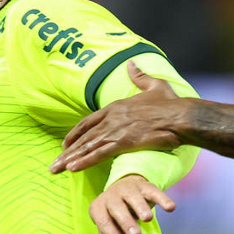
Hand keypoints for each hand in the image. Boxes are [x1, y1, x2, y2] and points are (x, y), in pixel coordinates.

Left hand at [51, 61, 189, 172]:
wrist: (181, 116)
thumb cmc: (171, 103)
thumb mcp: (155, 85)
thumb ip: (139, 76)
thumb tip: (131, 64)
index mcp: (116, 106)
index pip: (88, 122)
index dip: (75, 134)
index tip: (65, 144)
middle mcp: (112, 118)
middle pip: (83, 137)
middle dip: (67, 151)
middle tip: (53, 165)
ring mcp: (116, 130)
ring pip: (87, 147)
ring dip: (70, 159)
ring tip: (55, 169)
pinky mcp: (123, 142)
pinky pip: (99, 154)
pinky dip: (84, 161)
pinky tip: (72, 168)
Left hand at [89, 175, 175, 233]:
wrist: (125, 188)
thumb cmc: (115, 214)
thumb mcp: (109, 224)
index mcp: (98, 207)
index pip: (103, 222)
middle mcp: (111, 195)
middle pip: (116, 209)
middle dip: (126, 222)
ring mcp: (128, 189)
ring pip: (133, 198)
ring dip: (140, 208)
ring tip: (147, 219)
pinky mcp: (145, 186)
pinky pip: (153, 191)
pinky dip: (162, 199)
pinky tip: (170, 208)